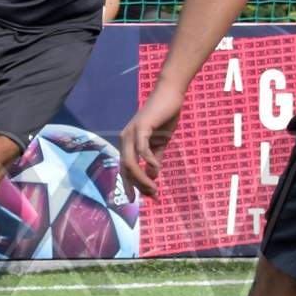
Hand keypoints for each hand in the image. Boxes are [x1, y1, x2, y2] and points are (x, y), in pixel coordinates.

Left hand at [118, 85, 185, 199]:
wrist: (170, 94)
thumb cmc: (164, 117)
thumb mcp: (160, 143)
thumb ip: (155, 159)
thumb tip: (153, 175)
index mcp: (128, 143)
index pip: (125, 169)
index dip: (130, 186)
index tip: (138, 201)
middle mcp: (125, 139)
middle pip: (126, 169)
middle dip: (138, 186)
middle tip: (153, 195)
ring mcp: (131, 133)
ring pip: (131, 162)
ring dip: (142, 178)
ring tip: (154, 187)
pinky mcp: (141, 127)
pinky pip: (142, 149)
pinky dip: (149, 160)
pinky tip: (157, 168)